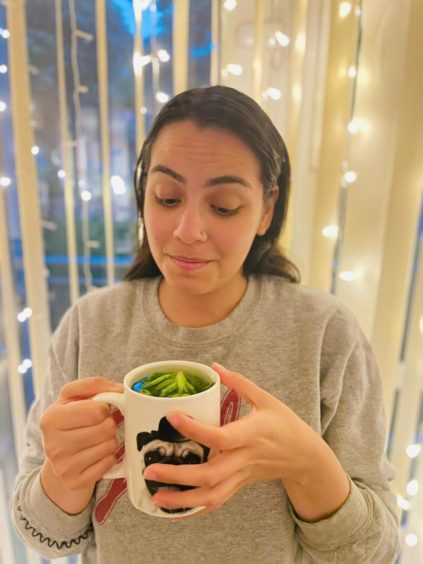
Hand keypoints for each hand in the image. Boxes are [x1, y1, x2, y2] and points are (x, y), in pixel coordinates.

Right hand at [40, 377, 122, 491]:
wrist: (59, 454)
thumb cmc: (71, 419)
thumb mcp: (74, 396)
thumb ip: (95, 385)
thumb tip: (120, 389)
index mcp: (51, 418)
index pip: (97, 410)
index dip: (105, 407)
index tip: (100, 409)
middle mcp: (53, 444)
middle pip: (105, 428)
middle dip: (109, 423)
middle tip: (101, 424)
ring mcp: (63, 466)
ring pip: (109, 446)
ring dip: (110, 439)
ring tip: (99, 438)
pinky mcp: (75, 482)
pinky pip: (108, 463)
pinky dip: (109, 457)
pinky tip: (98, 453)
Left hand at [142, 363, 328, 515]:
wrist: (304, 456)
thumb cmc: (285, 424)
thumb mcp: (266, 398)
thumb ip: (240, 382)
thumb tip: (214, 367)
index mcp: (252, 434)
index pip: (221, 437)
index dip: (195, 430)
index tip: (172, 417)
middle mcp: (245, 458)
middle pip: (211, 474)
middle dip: (179, 476)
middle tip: (150, 470)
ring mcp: (242, 476)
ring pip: (212, 495)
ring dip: (183, 501)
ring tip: (156, 497)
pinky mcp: (240, 485)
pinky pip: (217, 502)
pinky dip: (195, 508)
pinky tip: (175, 509)